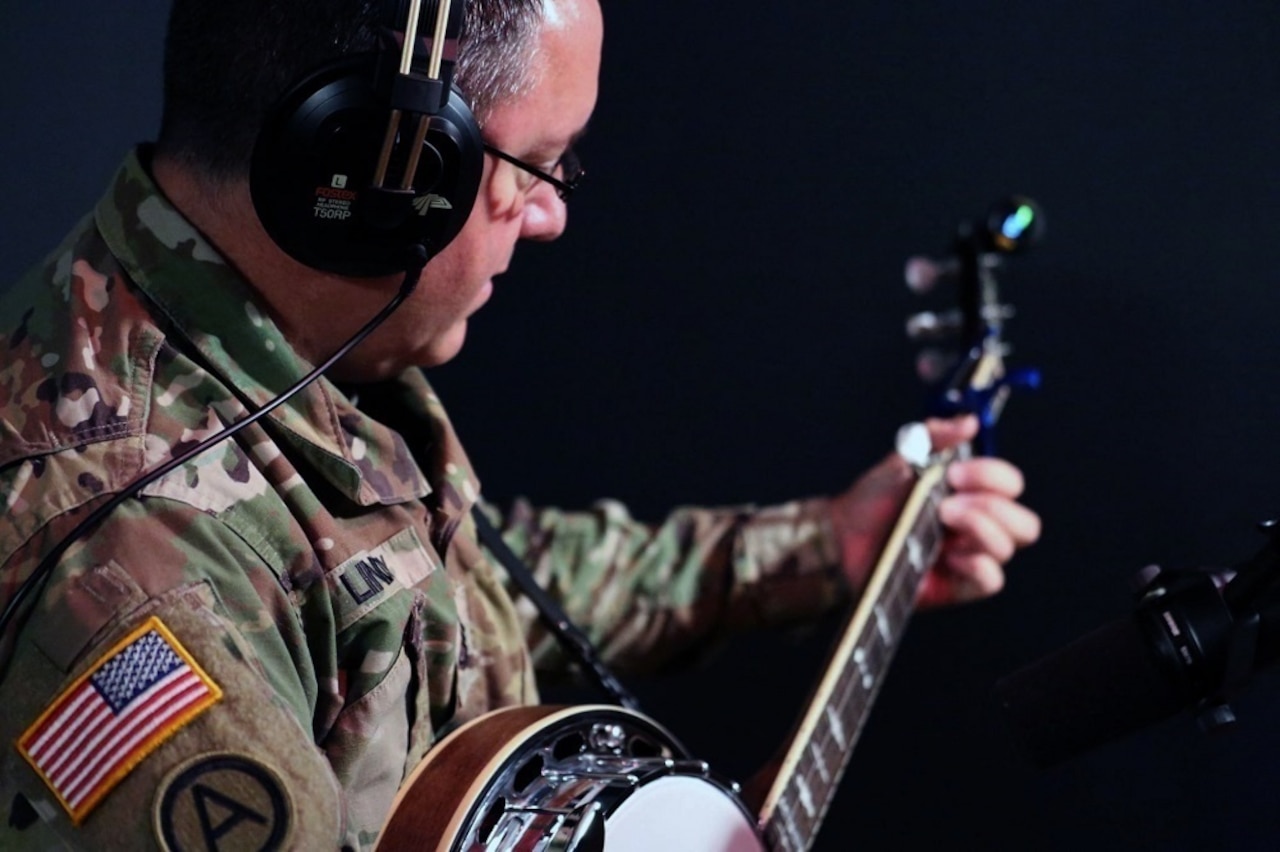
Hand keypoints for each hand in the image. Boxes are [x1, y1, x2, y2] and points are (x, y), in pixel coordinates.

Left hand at [828, 415, 1039, 607]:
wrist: (842, 535)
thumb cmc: (872, 500)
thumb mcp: (903, 458)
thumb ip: (936, 436)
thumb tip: (969, 422)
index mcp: (971, 495)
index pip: (1009, 485)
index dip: (992, 476)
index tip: (955, 473)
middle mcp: (978, 526)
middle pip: (1025, 523)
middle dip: (993, 506)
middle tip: (949, 500)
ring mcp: (970, 557)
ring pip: (1009, 547)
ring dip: (980, 528)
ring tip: (942, 518)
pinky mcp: (957, 585)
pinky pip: (991, 580)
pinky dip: (978, 565)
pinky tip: (950, 556)